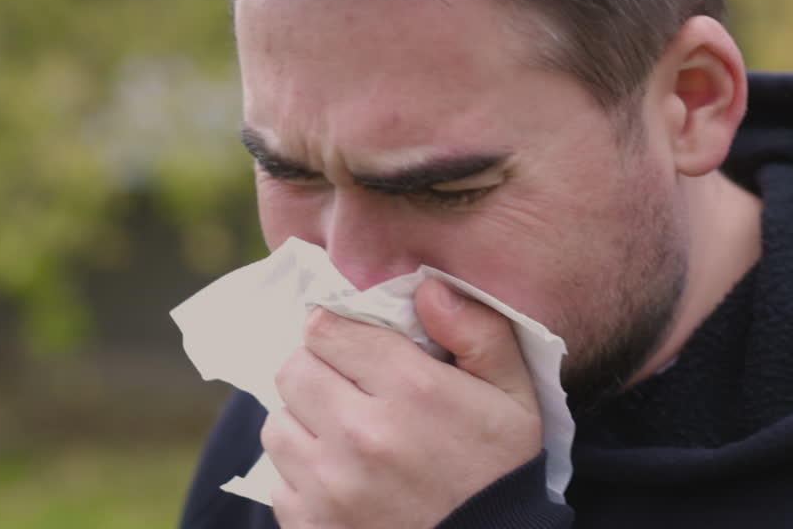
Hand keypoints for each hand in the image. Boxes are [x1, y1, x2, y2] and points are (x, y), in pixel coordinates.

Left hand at [261, 277, 542, 528]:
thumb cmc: (500, 473)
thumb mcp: (515, 396)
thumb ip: (478, 331)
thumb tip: (428, 287)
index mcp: (413, 391)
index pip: (327, 329)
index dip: (337, 329)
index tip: (351, 344)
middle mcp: (363, 434)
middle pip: (293, 369)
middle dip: (317, 370)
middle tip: (347, 387)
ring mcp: (331, 486)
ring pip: (277, 423)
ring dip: (304, 422)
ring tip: (343, 434)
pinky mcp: (311, 526)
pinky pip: (278, 480)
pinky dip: (302, 477)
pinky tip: (342, 480)